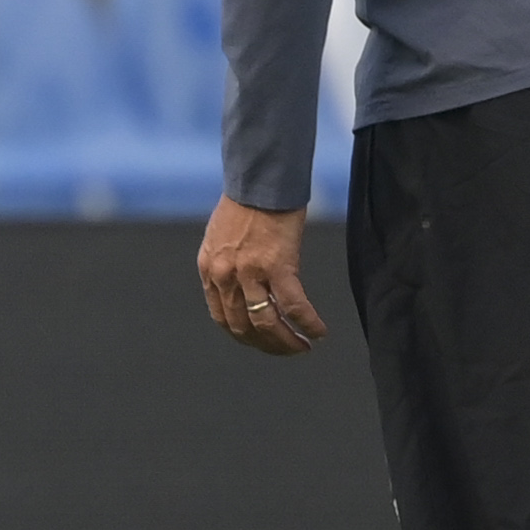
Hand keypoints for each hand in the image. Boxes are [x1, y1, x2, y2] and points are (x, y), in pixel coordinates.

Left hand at [197, 196, 328, 356]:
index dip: (244, 336)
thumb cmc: (247, 204)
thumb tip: (241, 288)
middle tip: (287, 349)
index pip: (222, 317)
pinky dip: (307, 323)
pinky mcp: (276, 265)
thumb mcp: (222, 239)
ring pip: (266, 323)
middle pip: (243, 327)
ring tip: (303, 347)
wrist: (262, 180)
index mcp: (210, 270)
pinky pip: (293, 306)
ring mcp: (248, 273)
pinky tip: (319, 332)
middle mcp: (224, 276)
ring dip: (286, 342)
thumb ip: (226, 266)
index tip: (262, 342)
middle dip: (267, 345)